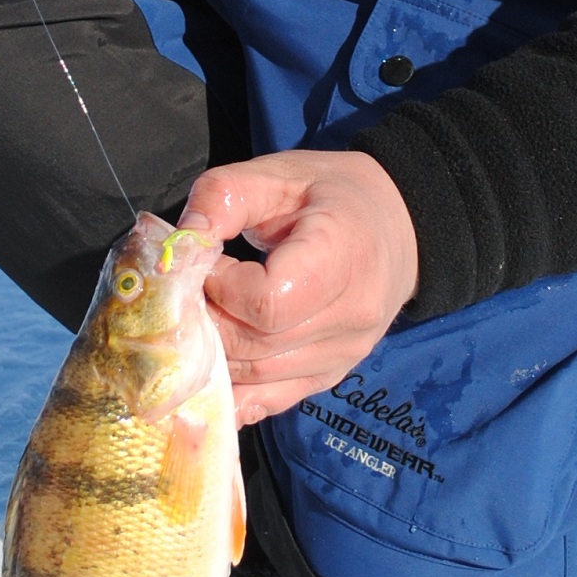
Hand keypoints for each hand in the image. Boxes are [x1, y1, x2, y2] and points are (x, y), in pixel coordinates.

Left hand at [179, 149, 418, 424]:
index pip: (266, 303)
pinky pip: (269, 402)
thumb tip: (178, 246)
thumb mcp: (277, 175)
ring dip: (213, 353)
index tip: (210, 264)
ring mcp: (342, 355)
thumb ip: (222, 198)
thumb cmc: (332, 196)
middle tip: (193, 295)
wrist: (398, 227)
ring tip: (205, 317)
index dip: (221, 288)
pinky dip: (232, 393)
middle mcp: (350, 317)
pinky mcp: (328, 376)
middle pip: (255, 346)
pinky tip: (209, 374)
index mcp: (342, 259)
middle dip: (208, 322)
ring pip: (255, 377)